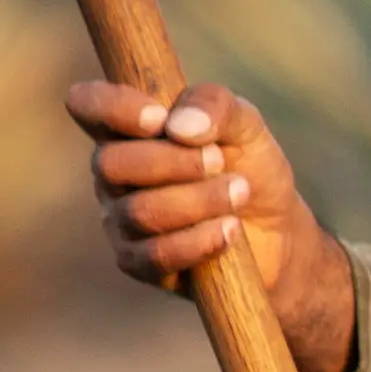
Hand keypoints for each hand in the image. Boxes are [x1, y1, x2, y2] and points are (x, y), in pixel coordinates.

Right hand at [66, 78, 358, 371]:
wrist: (284, 244)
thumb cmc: (257, 177)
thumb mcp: (251, 132)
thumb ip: (219, 107)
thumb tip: (180, 122)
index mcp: (130, 132)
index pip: (86, 106)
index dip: (109, 107)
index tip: (156, 114)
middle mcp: (114, 176)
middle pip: (111, 163)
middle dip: (172, 163)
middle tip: (218, 163)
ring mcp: (120, 223)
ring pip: (133, 210)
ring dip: (193, 202)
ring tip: (236, 198)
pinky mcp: (141, 265)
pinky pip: (151, 255)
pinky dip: (195, 242)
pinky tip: (230, 236)